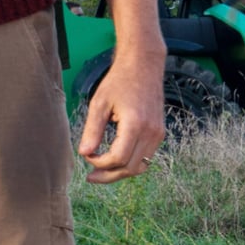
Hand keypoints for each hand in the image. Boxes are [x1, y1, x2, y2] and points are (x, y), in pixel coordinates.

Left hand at [78, 51, 164, 182]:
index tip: (86, 156)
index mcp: (136, 125)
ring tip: (101, 171)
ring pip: (140, 166)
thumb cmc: (118, 82)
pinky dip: (130, 162)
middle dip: (109, 175)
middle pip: (131, 167)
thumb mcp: (99, 104)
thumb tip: (84, 153)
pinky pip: (146, 156)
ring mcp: (158, 134)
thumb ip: (92, 130)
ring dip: (120, 171)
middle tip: (90, 177)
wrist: (143, 67)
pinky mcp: (159, 133)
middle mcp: (152, 133)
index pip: (118, 158)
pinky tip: (114, 160)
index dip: (99, 164)